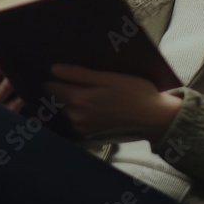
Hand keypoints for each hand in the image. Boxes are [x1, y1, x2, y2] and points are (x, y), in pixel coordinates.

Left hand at [42, 64, 181, 142]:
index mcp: (78, 100)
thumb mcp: (107, 77)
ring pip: (66, 110)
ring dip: (70, 101)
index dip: (53, 77)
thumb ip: (78, 74)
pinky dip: (79, 111)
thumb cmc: (134, 92)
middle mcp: (76, 116)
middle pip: (56, 99)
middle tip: (74, 78)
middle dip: (61, 89)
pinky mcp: (90, 134)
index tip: (60, 70)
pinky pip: (76, 119)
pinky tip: (94, 104)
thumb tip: (53, 69)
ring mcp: (82, 128)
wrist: (153, 117)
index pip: (50, 87)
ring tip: (87, 90)